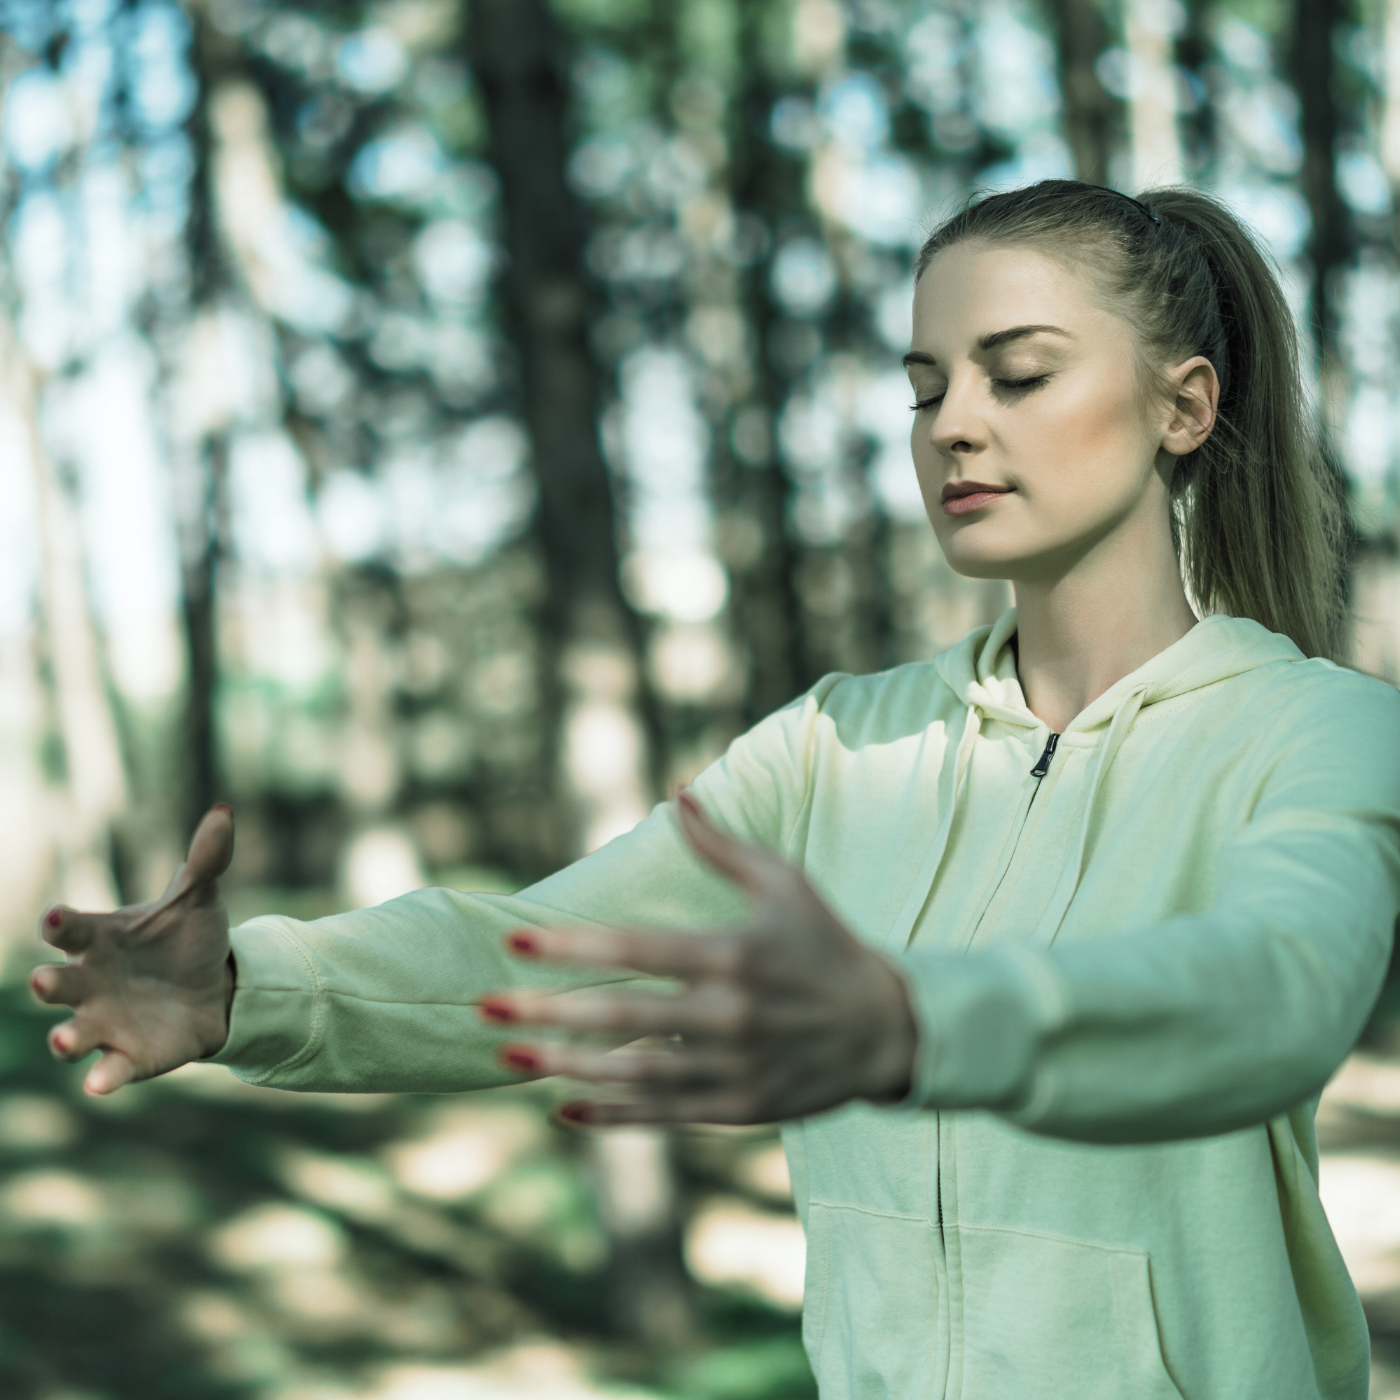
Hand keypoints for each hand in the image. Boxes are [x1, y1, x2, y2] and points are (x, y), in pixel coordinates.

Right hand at [30, 805, 236, 1094]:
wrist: (217, 986)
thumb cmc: (189, 938)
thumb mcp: (200, 897)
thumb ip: (206, 858)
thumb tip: (225, 811)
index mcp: (101, 940)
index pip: (71, 931)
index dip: (61, 925)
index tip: (56, 918)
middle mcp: (91, 984)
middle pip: (58, 985)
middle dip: (49, 985)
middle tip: (45, 982)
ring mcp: (106, 1023)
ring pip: (74, 1034)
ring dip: (66, 1039)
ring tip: (65, 1041)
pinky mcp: (131, 1057)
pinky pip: (113, 1069)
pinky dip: (106, 1076)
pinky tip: (100, 1084)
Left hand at [479, 791, 917, 1125]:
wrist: (886, 1029)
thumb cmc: (827, 943)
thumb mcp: (786, 882)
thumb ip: (723, 846)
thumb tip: (677, 791)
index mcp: (734, 955)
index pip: (636, 950)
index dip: (571, 947)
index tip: (513, 942)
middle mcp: (728, 1016)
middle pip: (621, 1017)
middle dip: (548, 1013)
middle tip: (484, 1006)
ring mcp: (731, 1068)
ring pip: (632, 1074)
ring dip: (565, 1067)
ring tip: (509, 1054)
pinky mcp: (736, 1108)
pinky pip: (662, 1116)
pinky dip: (611, 1117)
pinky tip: (562, 1109)